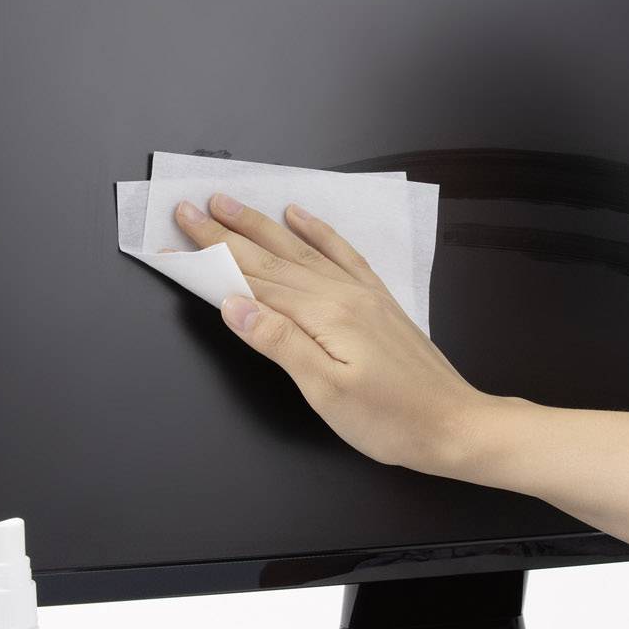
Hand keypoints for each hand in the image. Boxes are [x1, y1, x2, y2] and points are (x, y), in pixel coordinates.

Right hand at [174, 194, 499, 475]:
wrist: (454, 424)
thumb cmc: (390, 419)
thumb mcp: (325, 391)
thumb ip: (279, 342)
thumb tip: (234, 304)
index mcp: (324, 315)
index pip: (252, 281)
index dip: (209, 261)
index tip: (174, 242)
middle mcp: (341, 294)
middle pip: (270, 257)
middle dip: (224, 233)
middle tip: (187, 209)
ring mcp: (361, 294)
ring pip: (300, 249)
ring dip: (260, 225)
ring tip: (229, 203)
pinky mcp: (377, 301)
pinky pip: (341, 253)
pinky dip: (318, 231)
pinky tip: (300, 215)